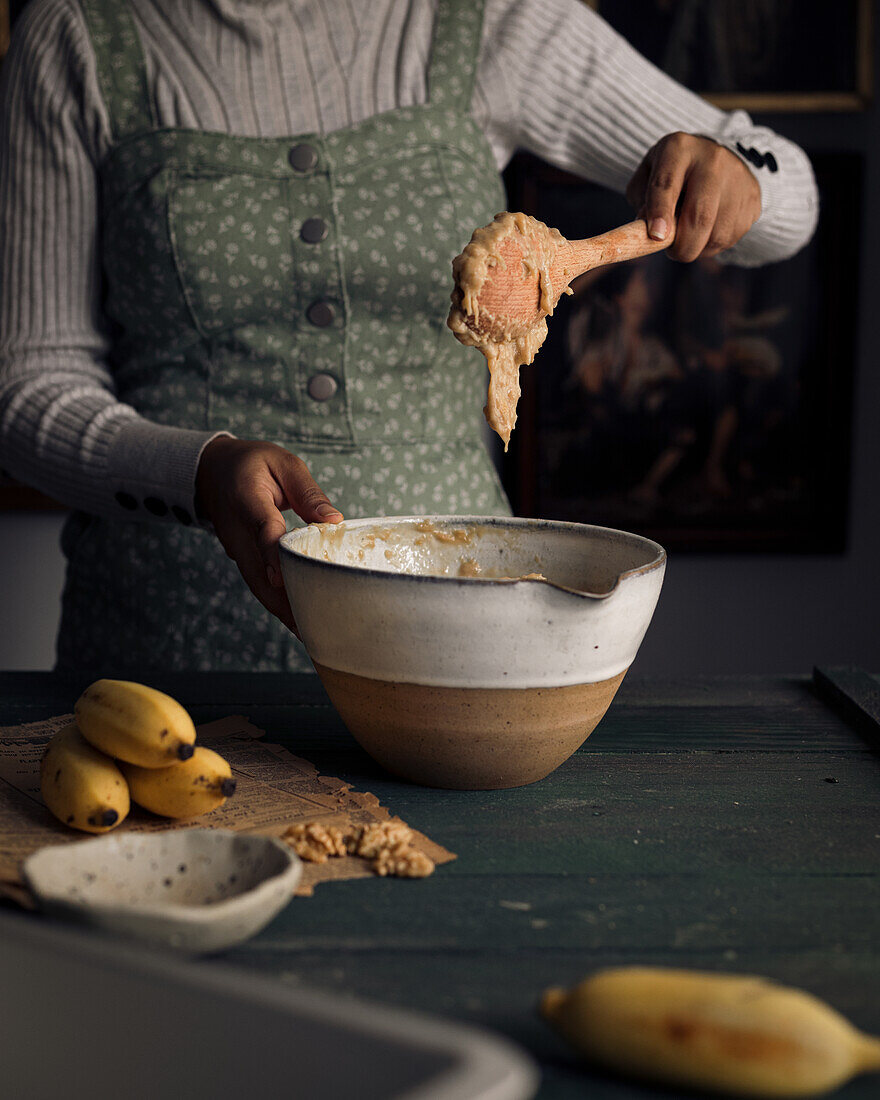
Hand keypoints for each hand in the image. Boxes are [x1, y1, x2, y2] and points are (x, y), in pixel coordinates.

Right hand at [195, 437, 342, 632]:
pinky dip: (280, 607)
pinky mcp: (243, 562)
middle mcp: (237, 532)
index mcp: (246, 498)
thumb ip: (308, 491)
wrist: (210, 473)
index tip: (283, 576)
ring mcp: (237, 551)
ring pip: (260, 587)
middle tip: (316, 623)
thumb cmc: (253, 465)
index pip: (261, 528)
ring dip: (285, 611)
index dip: (272, 553)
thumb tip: (335, 520)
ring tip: (315, 634)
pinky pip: (261, 587)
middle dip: (287, 600)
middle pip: (260, 572)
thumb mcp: (282, 463)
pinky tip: (303, 624)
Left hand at [626, 132, 761, 261]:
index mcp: (678, 149)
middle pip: (699, 216)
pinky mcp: (753, 196)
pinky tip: (708, 231)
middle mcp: (712, 159)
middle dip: (683, 246)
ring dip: (699, 248)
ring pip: (718, 233)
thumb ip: (642, 202)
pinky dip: (715, 244)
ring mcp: (737, 177)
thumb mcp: (648, 177)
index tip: (657, 237)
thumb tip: (652, 232)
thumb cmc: (673, 173)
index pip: (667, 185)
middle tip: (673, 252)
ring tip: (690, 237)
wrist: (717, 158)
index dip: (661, 213)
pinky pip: (732, 236)